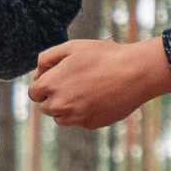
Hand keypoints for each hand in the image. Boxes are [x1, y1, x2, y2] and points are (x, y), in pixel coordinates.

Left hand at [28, 37, 170, 129]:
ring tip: (85, 90)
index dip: (42, 85)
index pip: (33, 93)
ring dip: (66, 107)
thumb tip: (37, 73)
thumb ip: (47, 58)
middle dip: (53, 96)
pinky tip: (98, 97)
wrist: (136, 72)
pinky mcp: (90, 124)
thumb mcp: (72, 47)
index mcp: (51, 84)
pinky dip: (83, 112)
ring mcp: (75, 117)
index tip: (54, 78)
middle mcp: (60, 105)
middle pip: (45, 107)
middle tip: (72, 82)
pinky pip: (79, 121)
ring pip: (60, 117)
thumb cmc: (104, 55)